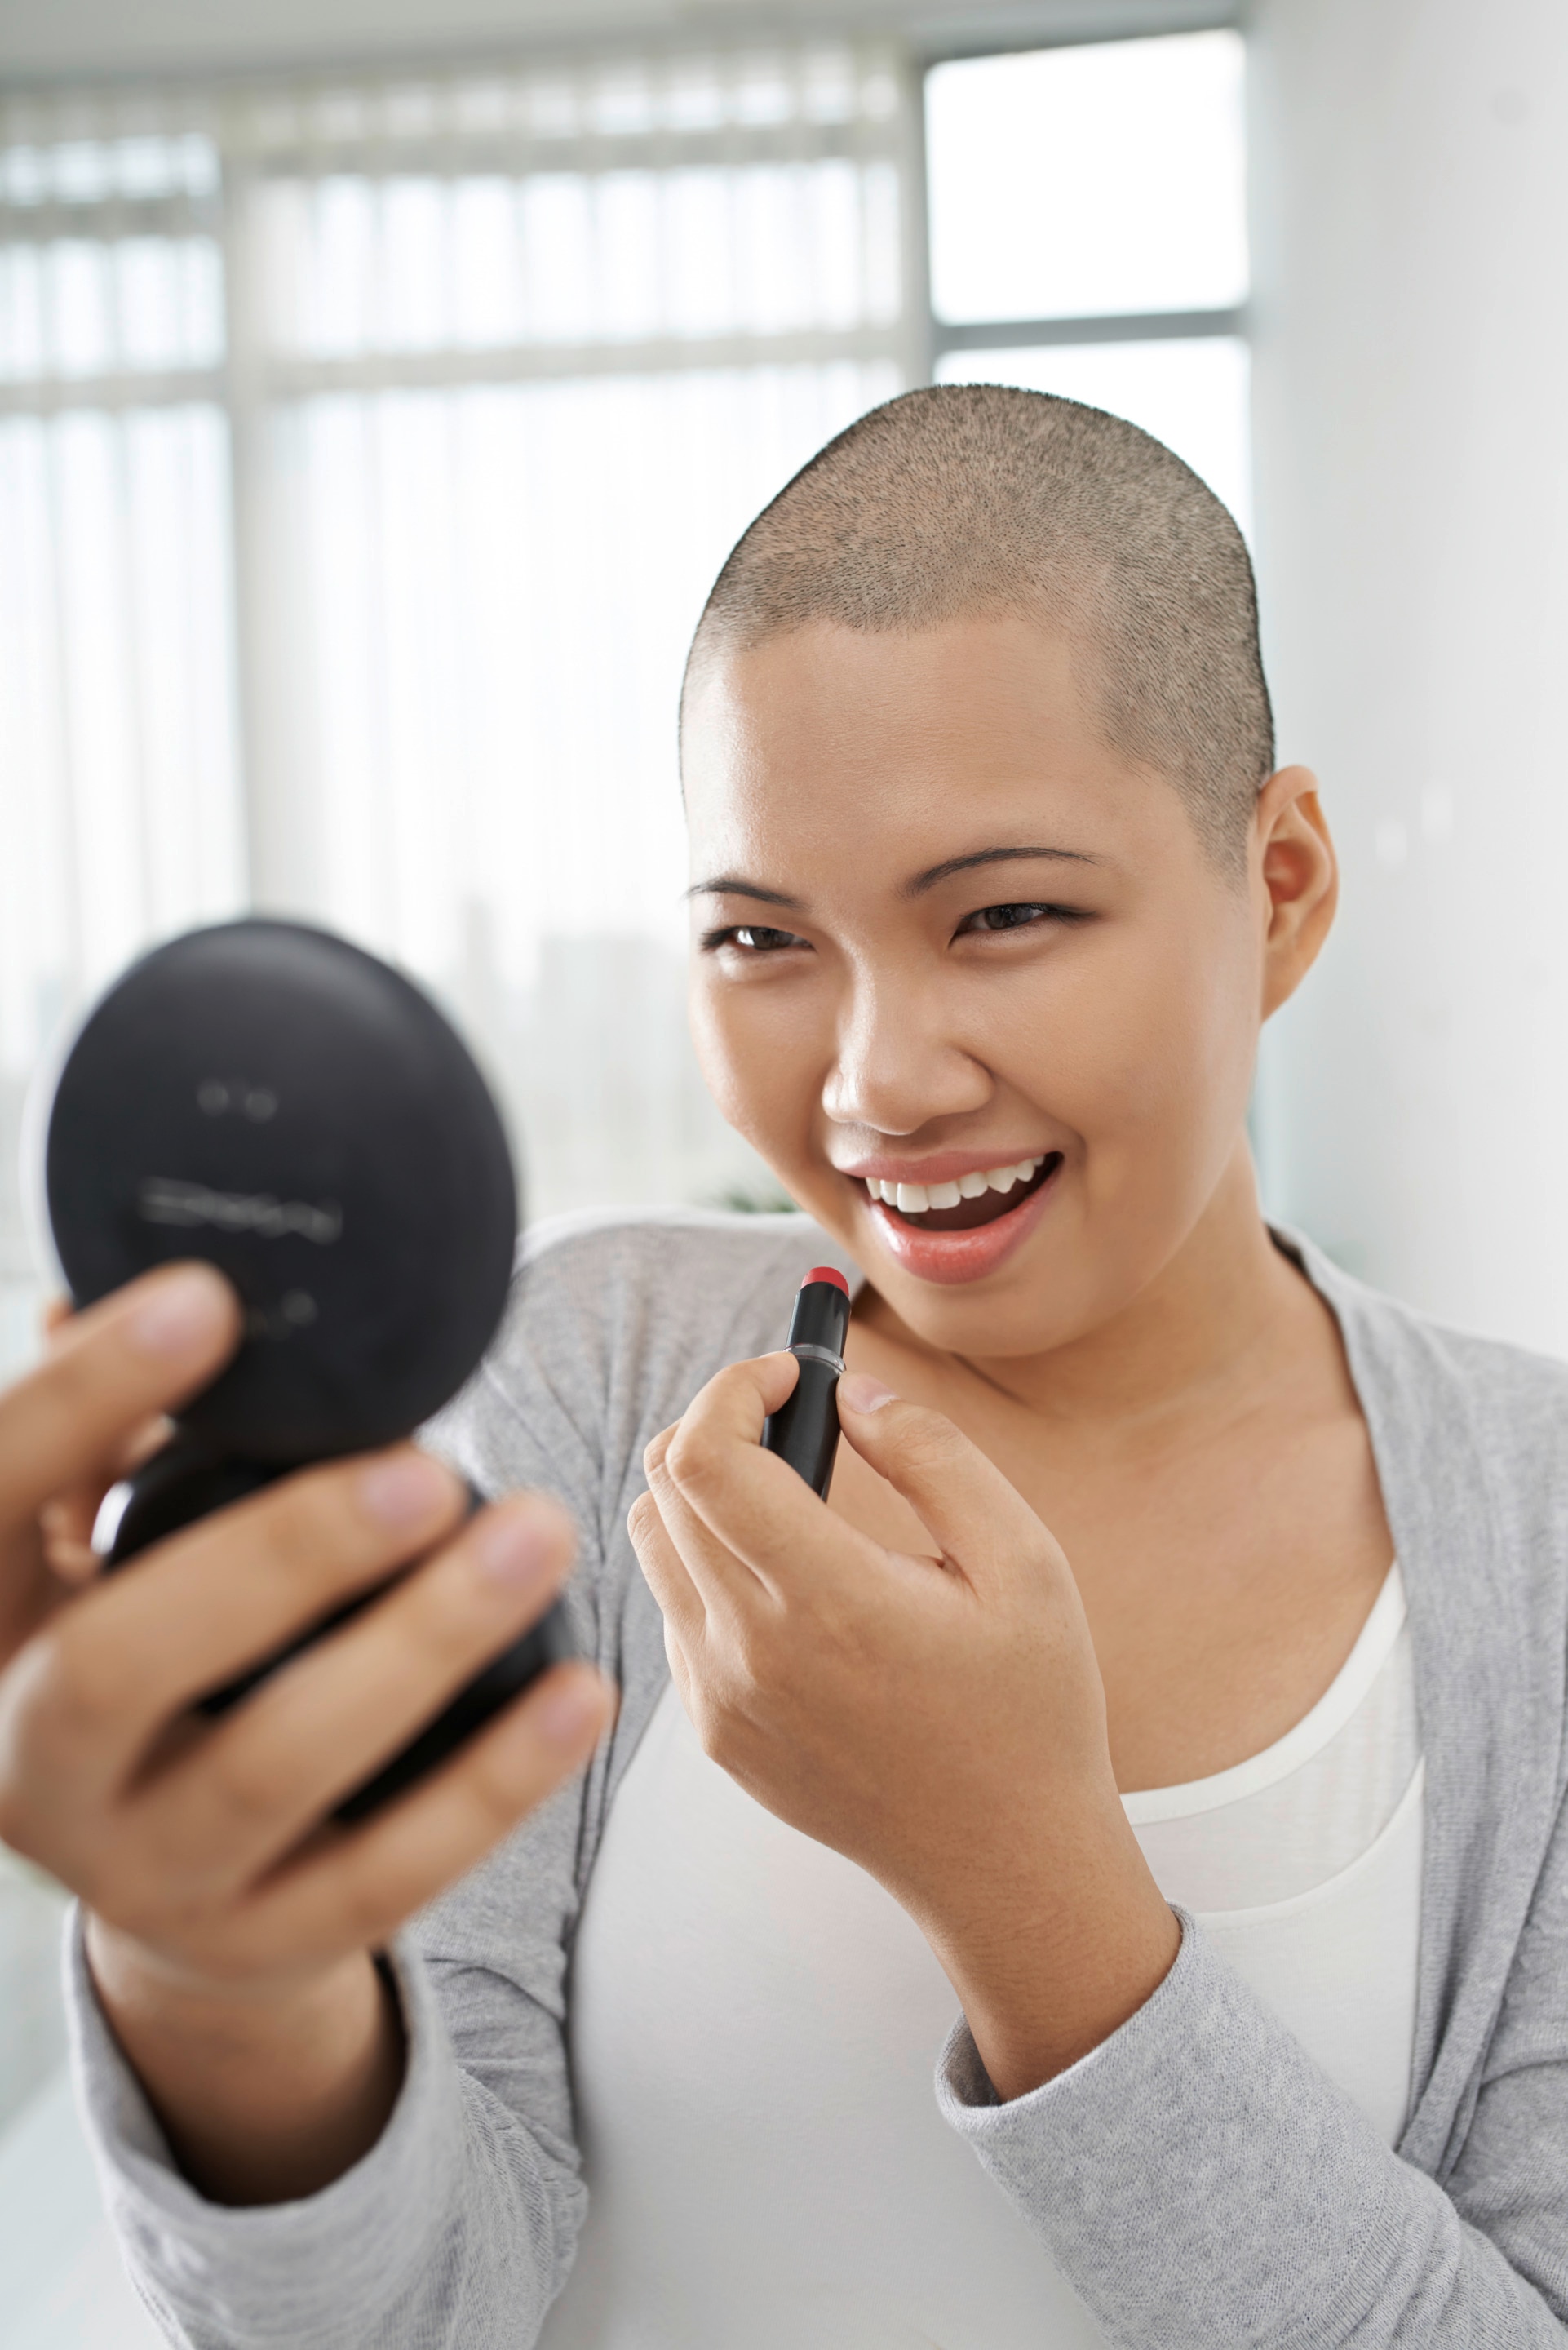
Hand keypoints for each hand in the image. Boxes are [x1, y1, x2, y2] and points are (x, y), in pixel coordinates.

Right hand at [0, 1262, 614, 2198]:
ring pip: (273, 1770)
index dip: (78, 1405)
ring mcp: (140, 1872)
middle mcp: (30, 1761)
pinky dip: (494, 1780)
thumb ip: (110, 1437)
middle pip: (125, 1664)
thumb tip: (118, 1281)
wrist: (156, 1878)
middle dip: (281, 1555)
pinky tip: (585, 1686)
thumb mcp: (92, 1550)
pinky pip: (387, 1872)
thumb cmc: (141, 1645)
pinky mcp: (262, 1941)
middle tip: (428, 1468)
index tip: (208, 1300)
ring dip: (420, 1645)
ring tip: (539, 1533)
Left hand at [629, 1355, 1178, 2097]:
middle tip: (794, 1414)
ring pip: (653, 1543)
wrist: (1006, 1863)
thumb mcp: (1022, 1562)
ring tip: (787, 1488)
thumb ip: (934, 1455)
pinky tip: (790, 1574)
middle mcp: (751, 1652)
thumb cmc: (1029, 1710)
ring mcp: (720, 1699)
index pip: (705, 1458)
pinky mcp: (715, 1732)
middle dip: (720, 1420)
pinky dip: (710, 1562)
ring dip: (702, 1488)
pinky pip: (677, 1611)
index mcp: (828, 1602)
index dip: (735, 1388)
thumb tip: (850, 1392)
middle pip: (663, 1485)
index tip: (792, 1374)